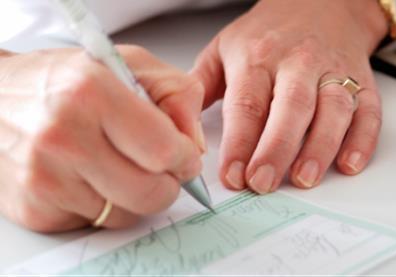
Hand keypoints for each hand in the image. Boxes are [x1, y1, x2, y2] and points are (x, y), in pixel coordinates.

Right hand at [0, 45, 204, 231]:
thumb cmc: (63, 81)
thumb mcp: (127, 65)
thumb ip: (176, 94)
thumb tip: (195, 145)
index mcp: (92, 94)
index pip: (165, 150)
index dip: (185, 158)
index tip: (184, 156)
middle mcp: (64, 138)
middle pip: (151, 193)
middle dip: (166, 184)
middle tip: (158, 167)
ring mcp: (46, 179)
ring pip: (127, 214)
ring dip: (134, 195)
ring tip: (115, 164)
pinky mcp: (35, 209)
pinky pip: (96, 222)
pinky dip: (104, 203)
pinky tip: (87, 176)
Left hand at [191, 0, 387, 192]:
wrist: (319, 3)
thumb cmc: (267, 32)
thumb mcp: (223, 48)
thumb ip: (200, 86)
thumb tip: (183, 127)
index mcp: (257, 58)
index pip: (247, 104)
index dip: (239, 143)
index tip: (232, 175)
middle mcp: (297, 64)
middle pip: (290, 108)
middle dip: (276, 149)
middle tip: (262, 183)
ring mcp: (332, 71)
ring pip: (332, 109)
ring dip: (320, 147)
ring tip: (304, 178)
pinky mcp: (360, 80)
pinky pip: (367, 110)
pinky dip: (362, 139)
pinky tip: (349, 163)